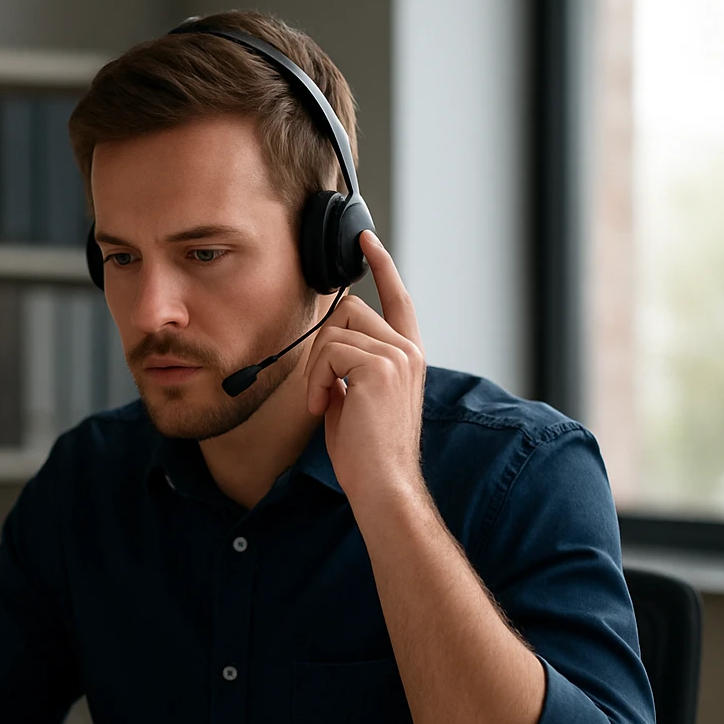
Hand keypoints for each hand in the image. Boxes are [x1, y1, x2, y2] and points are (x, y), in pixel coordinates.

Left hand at [302, 230, 427, 508]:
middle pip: (347, 310)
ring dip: (316, 369)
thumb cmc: (366, 453)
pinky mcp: (380, 367)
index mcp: (407, 356)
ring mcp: (398, 356)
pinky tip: (322, 407)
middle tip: (321, 391)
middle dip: (321, 347)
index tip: (365, 239)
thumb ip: (348, 368)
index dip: (381, 266)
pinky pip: (328, 353)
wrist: (381, 483)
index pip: (397, 299)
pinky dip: (315, 381)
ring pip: (334, 331)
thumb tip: (328, 351)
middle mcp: (408, 350)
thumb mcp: (355, 400)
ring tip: (323, 403)